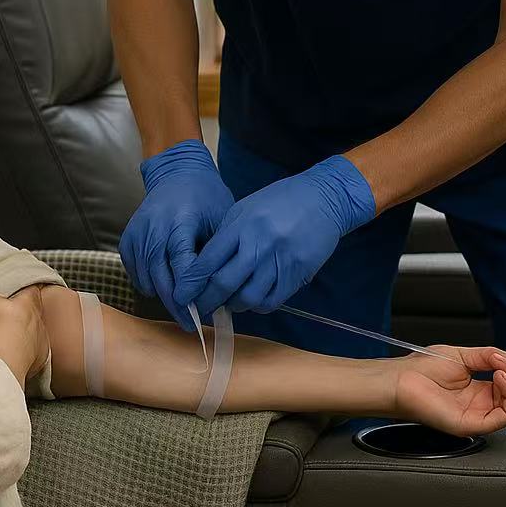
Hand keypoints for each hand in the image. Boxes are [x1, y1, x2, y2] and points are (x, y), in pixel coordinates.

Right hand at [0, 284, 51, 383]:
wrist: (4, 359)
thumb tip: (1, 302)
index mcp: (28, 302)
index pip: (32, 290)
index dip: (29, 290)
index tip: (28, 289)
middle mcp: (39, 319)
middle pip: (35, 312)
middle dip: (26, 314)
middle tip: (12, 318)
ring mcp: (42, 338)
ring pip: (36, 332)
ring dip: (26, 335)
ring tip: (10, 340)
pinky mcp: (42, 357)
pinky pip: (36, 351)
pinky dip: (28, 351)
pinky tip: (15, 355)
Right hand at [119, 139, 234, 326]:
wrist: (176, 174)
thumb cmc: (205, 198)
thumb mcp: (221, 220)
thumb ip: (217, 254)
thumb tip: (222, 292)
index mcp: (180, 221)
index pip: (183, 266)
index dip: (192, 293)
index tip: (203, 313)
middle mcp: (154, 228)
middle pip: (163, 279)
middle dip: (178, 305)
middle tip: (192, 324)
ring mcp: (137, 234)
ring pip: (147, 280)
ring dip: (164, 296)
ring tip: (183, 306)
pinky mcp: (127, 240)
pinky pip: (136, 274)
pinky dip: (150, 284)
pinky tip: (167, 285)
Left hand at [172, 155, 376, 320]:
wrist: (324, 198)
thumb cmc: (280, 201)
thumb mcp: (246, 208)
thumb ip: (225, 237)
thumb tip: (205, 268)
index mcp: (241, 225)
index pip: (208, 261)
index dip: (191, 283)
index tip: (181, 296)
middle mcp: (259, 243)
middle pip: (224, 284)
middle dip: (207, 301)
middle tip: (200, 308)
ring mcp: (280, 260)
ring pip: (247, 298)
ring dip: (233, 305)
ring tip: (228, 302)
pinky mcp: (298, 273)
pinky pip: (271, 301)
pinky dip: (257, 306)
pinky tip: (253, 299)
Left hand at [391, 345, 505, 437]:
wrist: (400, 379)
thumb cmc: (421, 368)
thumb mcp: (462, 355)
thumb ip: (489, 356)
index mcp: (477, 391)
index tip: (503, 356)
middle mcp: (479, 406)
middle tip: (504, 362)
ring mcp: (475, 417)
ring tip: (501, 369)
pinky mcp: (471, 425)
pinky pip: (504, 418)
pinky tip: (499, 378)